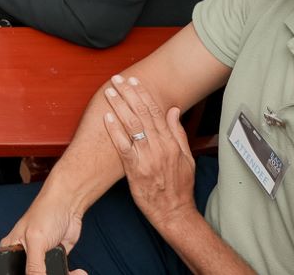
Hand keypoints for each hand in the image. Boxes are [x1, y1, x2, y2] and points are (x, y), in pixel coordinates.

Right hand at [1, 194, 84, 274]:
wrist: (68, 204)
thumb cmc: (45, 213)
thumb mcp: (36, 241)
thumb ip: (34, 266)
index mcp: (11, 250)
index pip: (13, 272)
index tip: (40, 273)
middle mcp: (24, 255)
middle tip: (55, 272)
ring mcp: (40, 257)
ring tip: (71, 274)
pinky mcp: (55, 258)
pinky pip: (60, 273)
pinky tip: (77, 272)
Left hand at [103, 76, 199, 231]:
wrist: (174, 213)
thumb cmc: (180, 187)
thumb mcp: (187, 159)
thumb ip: (178, 133)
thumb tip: (173, 110)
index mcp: (171, 143)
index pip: (156, 112)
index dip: (143, 94)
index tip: (134, 81)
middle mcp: (160, 147)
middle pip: (143, 114)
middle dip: (129, 94)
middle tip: (118, 79)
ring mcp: (147, 158)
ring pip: (132, 126)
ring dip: (120, 107)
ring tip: (110, 92)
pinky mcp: (135, 170)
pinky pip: (123, 147)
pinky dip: (115, 131)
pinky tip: (106, 118)